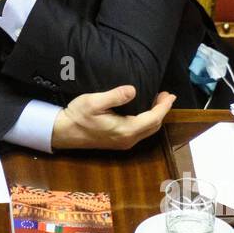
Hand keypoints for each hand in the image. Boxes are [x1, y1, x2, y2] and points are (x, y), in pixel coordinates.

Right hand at [51, 87, 175, 150]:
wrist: (63, 132)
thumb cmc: (78, 115)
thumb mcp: (94, 101)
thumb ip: (115, 96)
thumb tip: (133, 90)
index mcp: (125, 129)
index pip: (153, 118)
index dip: (164, 106)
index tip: (170, 94)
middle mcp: (128, 139)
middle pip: (154, 126)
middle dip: (162, 110)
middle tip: (165, 95)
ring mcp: (123, 143)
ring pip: (147, 130)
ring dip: (155, 116)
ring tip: (157, 101)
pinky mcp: (118, 142)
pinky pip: (140, 132)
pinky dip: (147, 121)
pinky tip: (143, 111)